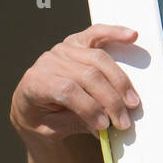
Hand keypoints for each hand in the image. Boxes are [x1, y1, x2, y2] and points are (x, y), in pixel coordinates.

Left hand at [10, 24, 141, 142]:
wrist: (30, 104)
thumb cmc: (40, 118)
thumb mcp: (51, 129)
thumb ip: (75, 123)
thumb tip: (106, 124)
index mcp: (36, 83)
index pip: (68, 90)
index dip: (89, 107)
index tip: (105, 125)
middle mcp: (48, 61)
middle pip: (88, 75)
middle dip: (110, 100)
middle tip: (124, 121)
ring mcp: (62, 49)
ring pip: (98, 60)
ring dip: (119, 82)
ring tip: (132, 102)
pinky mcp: (76, 42)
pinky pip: (96, 34)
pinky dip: (115, 33)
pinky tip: (132, 36)